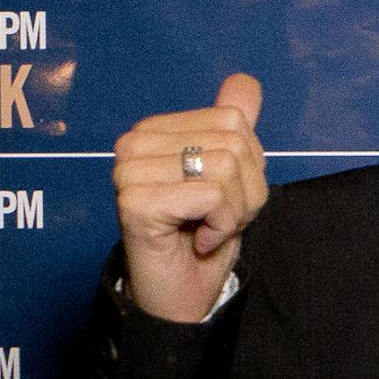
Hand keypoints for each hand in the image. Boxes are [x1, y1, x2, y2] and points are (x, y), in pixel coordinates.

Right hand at [112, 73, 266, 322]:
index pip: (233, 120)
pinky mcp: (135, 201)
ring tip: (208, 230)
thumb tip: (244, 82)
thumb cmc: (201, 237)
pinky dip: (220, 225)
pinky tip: (198, 241)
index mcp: (154, 130)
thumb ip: (233, 127)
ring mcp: (129, 171)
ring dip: (233, 212)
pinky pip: (212, 195)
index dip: (248, 166)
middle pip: (233, 143)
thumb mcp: (230, 178)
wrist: (181, 296)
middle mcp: (134, 144)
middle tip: (217, 220)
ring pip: (225, 167)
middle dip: (245, 192)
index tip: (222, 198)